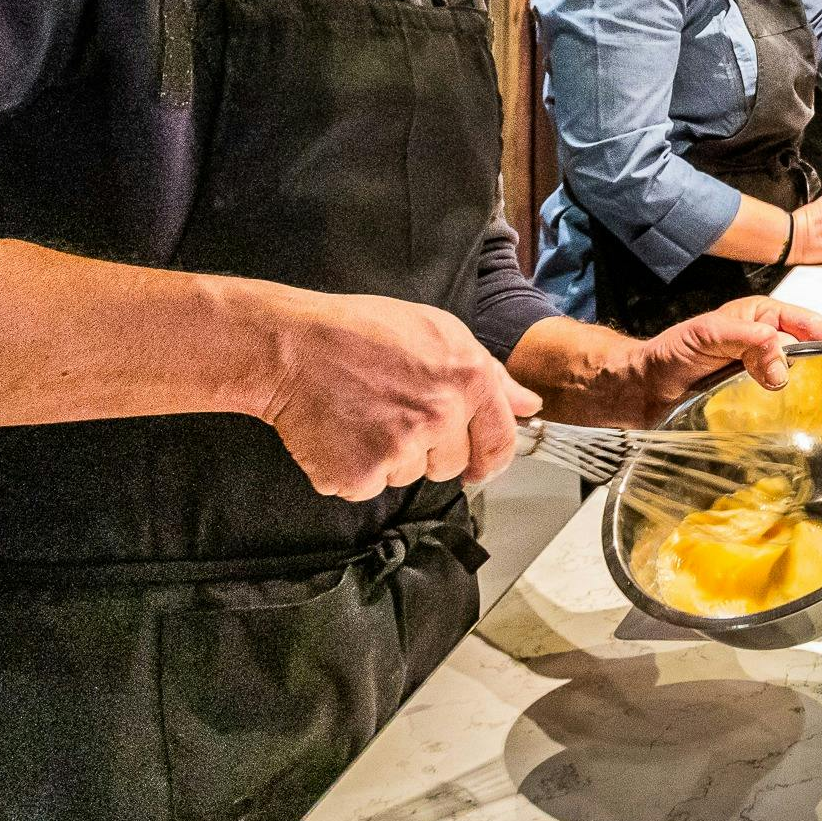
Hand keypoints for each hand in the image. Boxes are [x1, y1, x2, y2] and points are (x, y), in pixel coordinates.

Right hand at [253, 289, 538, 499]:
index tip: (477, 466)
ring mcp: (402, 448)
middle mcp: (441, 415)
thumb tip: (529, 404)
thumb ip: (490, 375)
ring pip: (408, 476)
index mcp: (467, 378)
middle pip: (452, 465)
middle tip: (391, 414)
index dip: (490, 459)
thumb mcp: (438, 333)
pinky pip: (367, 488)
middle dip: (427, 450)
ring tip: (362, 415)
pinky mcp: (362, 474)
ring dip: (387, 458)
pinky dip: (351, 470)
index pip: (500, 441)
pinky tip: (339, 433)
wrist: (292, 347)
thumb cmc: (360, 332)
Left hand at [603, 295, 821, 425]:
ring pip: (798, 377)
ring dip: (812, 389)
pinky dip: (794, 409)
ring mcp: (759, 371)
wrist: (642, 390)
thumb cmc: (668, 354)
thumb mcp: (707, 335)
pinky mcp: (752, 398)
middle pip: (808, 350)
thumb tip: (783, 362)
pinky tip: (804, 421)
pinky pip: (781, 401)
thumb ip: (746, 339)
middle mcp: (764, 342)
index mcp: (760, 317)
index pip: (806, 321)